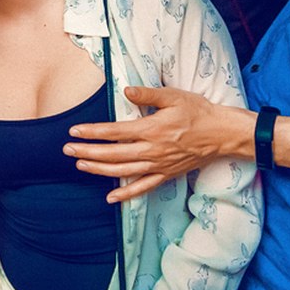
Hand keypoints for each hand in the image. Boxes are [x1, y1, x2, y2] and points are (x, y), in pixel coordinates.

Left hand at [66, 87, 252, 201]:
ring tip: (80, 165)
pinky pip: (143, 188)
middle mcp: (152, 150)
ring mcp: (158, 165)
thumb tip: (125, 91)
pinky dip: (126, 194)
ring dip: (99, 169)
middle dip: (87, 152)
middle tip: (67, 149)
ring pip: (123, 171)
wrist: (222, 134)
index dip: (92, 132)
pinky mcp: (166, 175)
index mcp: (151, 129)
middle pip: (113, 153)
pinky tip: (110, 198)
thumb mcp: (174, 96)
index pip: (114, 131)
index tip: (74, 131)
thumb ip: (148, 94)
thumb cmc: (198, 112)